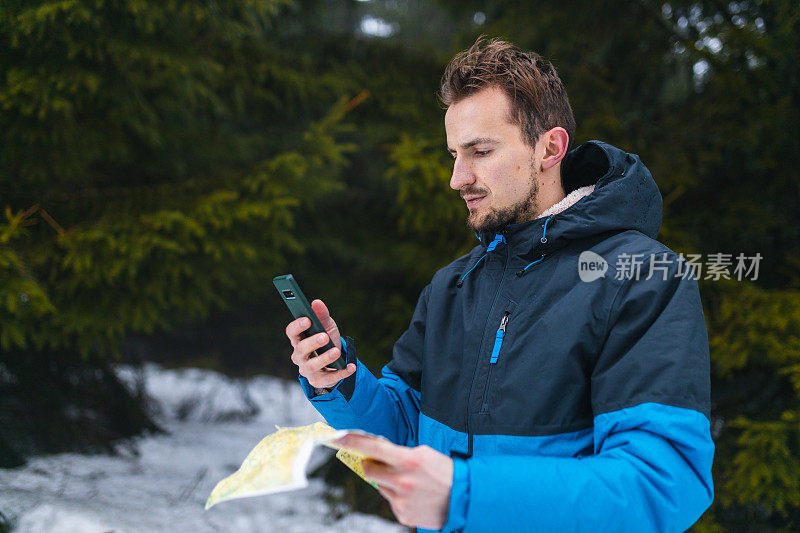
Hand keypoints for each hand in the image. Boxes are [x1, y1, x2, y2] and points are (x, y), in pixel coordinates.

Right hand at [285, 299, 355, 388]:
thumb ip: (322, 315)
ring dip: (325, 358)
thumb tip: (316, 302)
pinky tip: (350, 366)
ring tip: (336, 351)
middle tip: (324, 336)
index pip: (291, 333)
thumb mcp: (326, 327)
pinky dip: (341, 372)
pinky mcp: (318, 380)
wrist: (334, 362)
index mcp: (298, 340)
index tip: (307, 319)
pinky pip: (329, 378)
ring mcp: (307, 370)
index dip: (297, 326)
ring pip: (312, 365)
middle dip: (312, 342)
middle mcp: (299, 356)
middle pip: (301, 349)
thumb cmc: (327, 341)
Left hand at [333, 433, 452, 528]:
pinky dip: (398, 497)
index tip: (338, 436)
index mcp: (407, 460)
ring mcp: (401, 500)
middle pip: (368, 469)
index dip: (352, 441)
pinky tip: (415, 495)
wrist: (463, 499)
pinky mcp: (402, 514)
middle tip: (384, 463)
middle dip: (372, 464)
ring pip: (380, 486)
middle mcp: (401, 481)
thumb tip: (376, 451)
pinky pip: (391, 501)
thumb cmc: (444, 472)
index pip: (372, 447)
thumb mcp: (423, 454)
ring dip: (388, 482)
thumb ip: (399, 453)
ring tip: (411, 482)